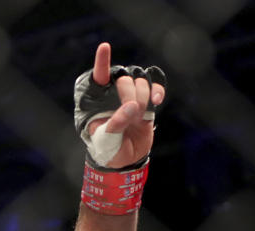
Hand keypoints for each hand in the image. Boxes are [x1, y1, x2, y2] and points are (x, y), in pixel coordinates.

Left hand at [74, 42, 165, 169]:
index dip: (102, 61)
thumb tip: (131, 107)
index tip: (104, 47)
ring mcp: (131, 95)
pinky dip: (157, 90)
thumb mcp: (105, 142)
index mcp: (96, 100)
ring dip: (142, 95)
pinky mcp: (146, 100)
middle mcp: (113, 93)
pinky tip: (157, 100)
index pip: (98, 76)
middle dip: (129, 93)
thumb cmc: (107, 149)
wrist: (124, 160)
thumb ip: (116, 125)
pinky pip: (155, 85)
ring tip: (139, 115)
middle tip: (130, 112)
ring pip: (139, 79)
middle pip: (124, 77)